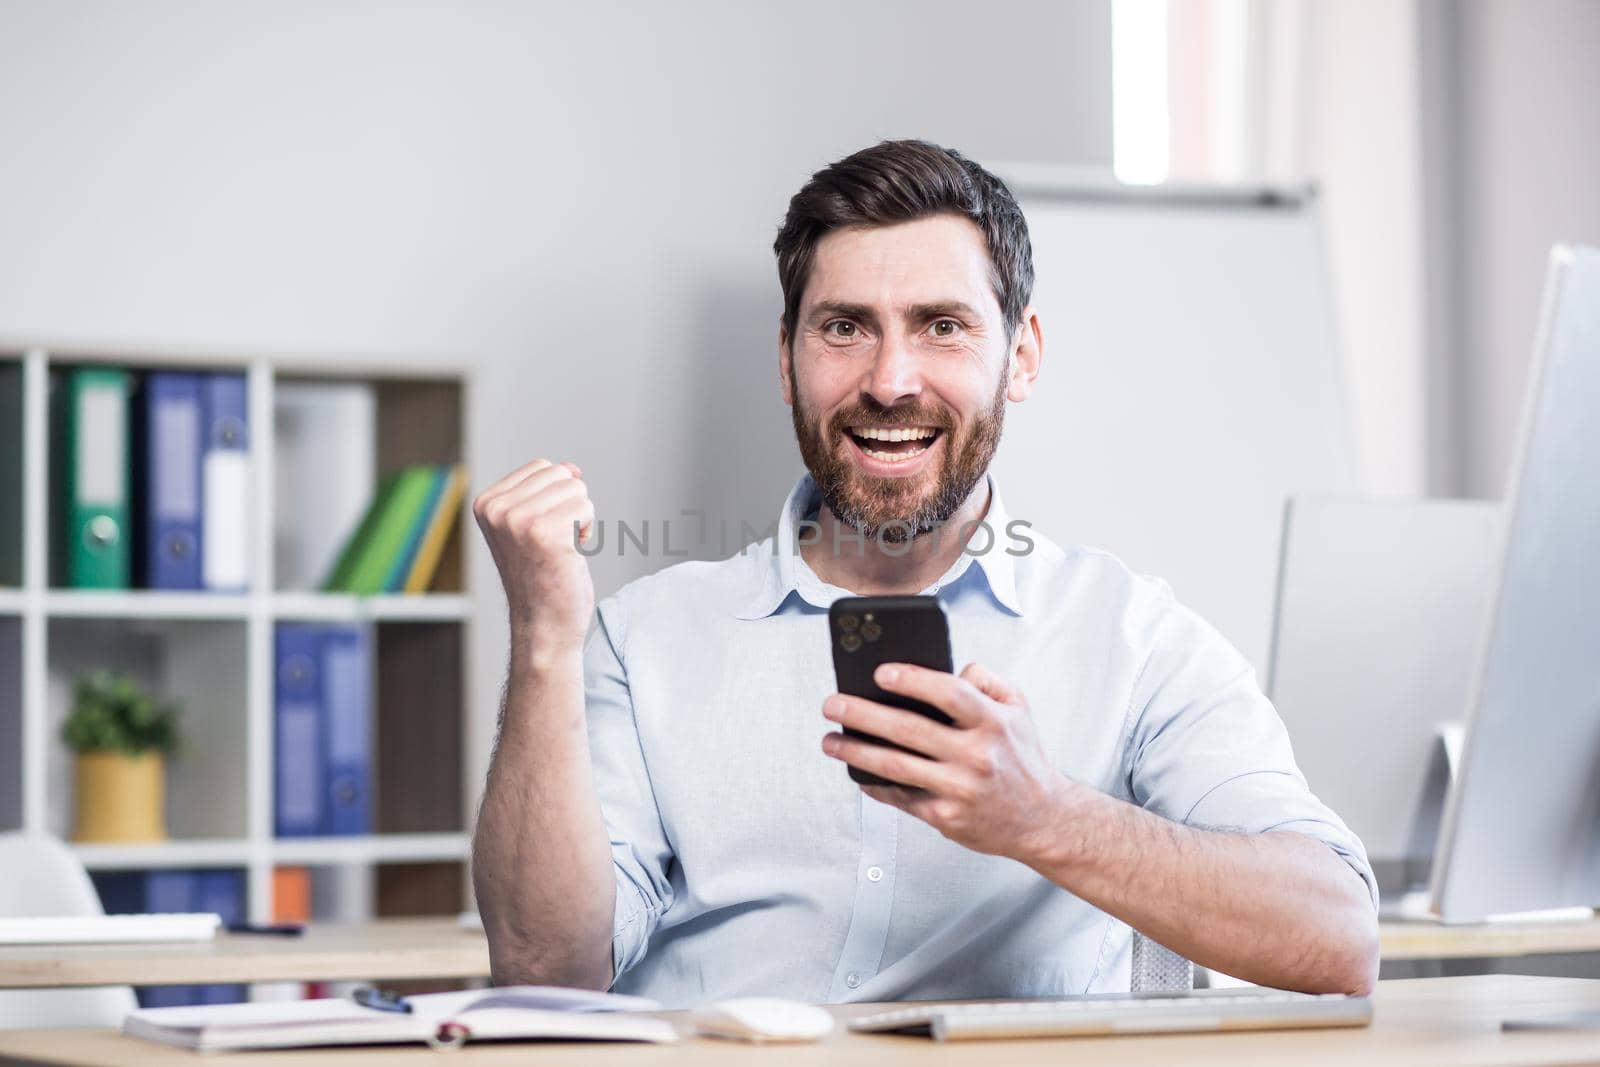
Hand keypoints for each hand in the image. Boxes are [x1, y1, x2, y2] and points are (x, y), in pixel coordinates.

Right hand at [472, 459, 596, 655]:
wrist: (544, 624)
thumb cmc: (543, 575)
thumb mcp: (534, 525)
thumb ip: (547, 491)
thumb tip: (572, 468)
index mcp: (486, 503)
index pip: (542, 467)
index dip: (554, 498)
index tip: (541, 533)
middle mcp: (497, 510)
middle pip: (561, 474)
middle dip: (569, 505)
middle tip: (553, 543)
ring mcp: (518, 520)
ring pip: (576, 488)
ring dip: (579, 519)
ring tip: (560, 549)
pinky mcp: (545, 533)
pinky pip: (586, 508)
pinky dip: (587, 531)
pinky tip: (569, 555)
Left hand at [820, 662, 1072, 864]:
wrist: (1044, 819)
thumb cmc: (1024, 759)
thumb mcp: (1018, 708)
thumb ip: (986, 680)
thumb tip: (950, 667)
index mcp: (993, 723)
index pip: (949, 693)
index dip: (912, 680)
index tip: (879, 673)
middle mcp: (976, 756)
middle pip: (908, 730)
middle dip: (862, 713)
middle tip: (833, 703)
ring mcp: (959, 789)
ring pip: (895, 766)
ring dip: (855, 750)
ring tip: (830, 739)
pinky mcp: (946, 816)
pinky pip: (900, 796)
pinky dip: (873, 783)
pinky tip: (855, 770)